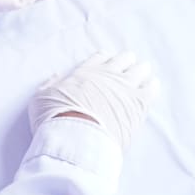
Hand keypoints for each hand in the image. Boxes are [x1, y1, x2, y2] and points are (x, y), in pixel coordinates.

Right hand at [28, 52, 157, 150]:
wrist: (75, 137)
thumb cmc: (55, 118)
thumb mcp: (42, 98)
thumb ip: (50, 85)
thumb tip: (56, 77)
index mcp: (85, 72)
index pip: (101, 58)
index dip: (106, 60)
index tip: (108, 65)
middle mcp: (106, 75)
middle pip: (124, 59)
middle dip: (127, 62)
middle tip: (128, 69)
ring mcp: (124, 87)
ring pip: (140, 69)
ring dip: (142, 71)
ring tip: (144, 75)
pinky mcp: (138, 104)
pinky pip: (152, 87)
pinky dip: (152, 85)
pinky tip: (152, 87)